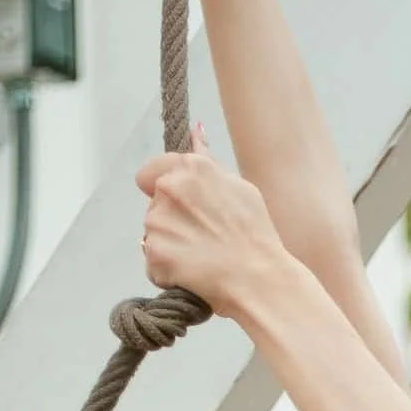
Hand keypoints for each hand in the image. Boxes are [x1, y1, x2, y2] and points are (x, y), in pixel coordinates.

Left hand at [137, 130, 287, 318]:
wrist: (260, 280)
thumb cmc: (255, 235)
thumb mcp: (240, 187)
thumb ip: (209, 161)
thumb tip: (195, 130)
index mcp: (191, 168)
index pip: (150, 173)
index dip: (164, 191)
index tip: (184, 209)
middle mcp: (169, 189)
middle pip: (153, 206)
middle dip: (171, 220)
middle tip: (203, 237)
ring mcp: (158, 221)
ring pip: (153, 234)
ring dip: (170, 246)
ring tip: (202, 257)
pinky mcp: (153, 253)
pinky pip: (153, 263)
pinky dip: (168, 271)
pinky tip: (194, 273)